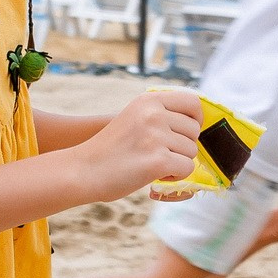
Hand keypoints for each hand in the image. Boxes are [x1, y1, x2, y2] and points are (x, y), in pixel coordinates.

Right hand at [81, 91, 200, 200]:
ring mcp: (156, 136)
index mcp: (148, 101)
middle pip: (194, 130)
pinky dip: (175, 176)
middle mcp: (153, 114)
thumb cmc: (109, 150)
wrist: (82, 170)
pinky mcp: (158, 160)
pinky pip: (186, 168)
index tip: (185, 133)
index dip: (195, 119)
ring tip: (153, 165)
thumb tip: (195, 123)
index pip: (192, 102)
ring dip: (178, 162)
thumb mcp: (133, 118)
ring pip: (191, 151)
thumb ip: (159, 115)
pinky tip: (156, 177)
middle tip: (162, 155)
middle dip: (183, 146)